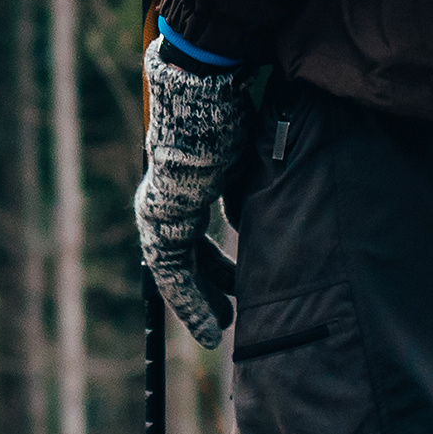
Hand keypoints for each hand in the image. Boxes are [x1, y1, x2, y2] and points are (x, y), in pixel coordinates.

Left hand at [134, 31, 251, 350]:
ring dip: (200, 304)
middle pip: (186, 256)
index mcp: (184, 184)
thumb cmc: (229, 116)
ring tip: (223, 328)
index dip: (215, 262)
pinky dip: (192, 306)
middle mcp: (166, 202)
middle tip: (231, 312)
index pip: (197, 232)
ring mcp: (160, 215)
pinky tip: (211, 331)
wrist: (202, 102)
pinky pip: (172, 278)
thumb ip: (251, 187)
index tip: (237, 282)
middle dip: (209, 285)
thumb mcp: (246, 158)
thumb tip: (272, 206)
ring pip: (176, 274)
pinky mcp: (161, 226)